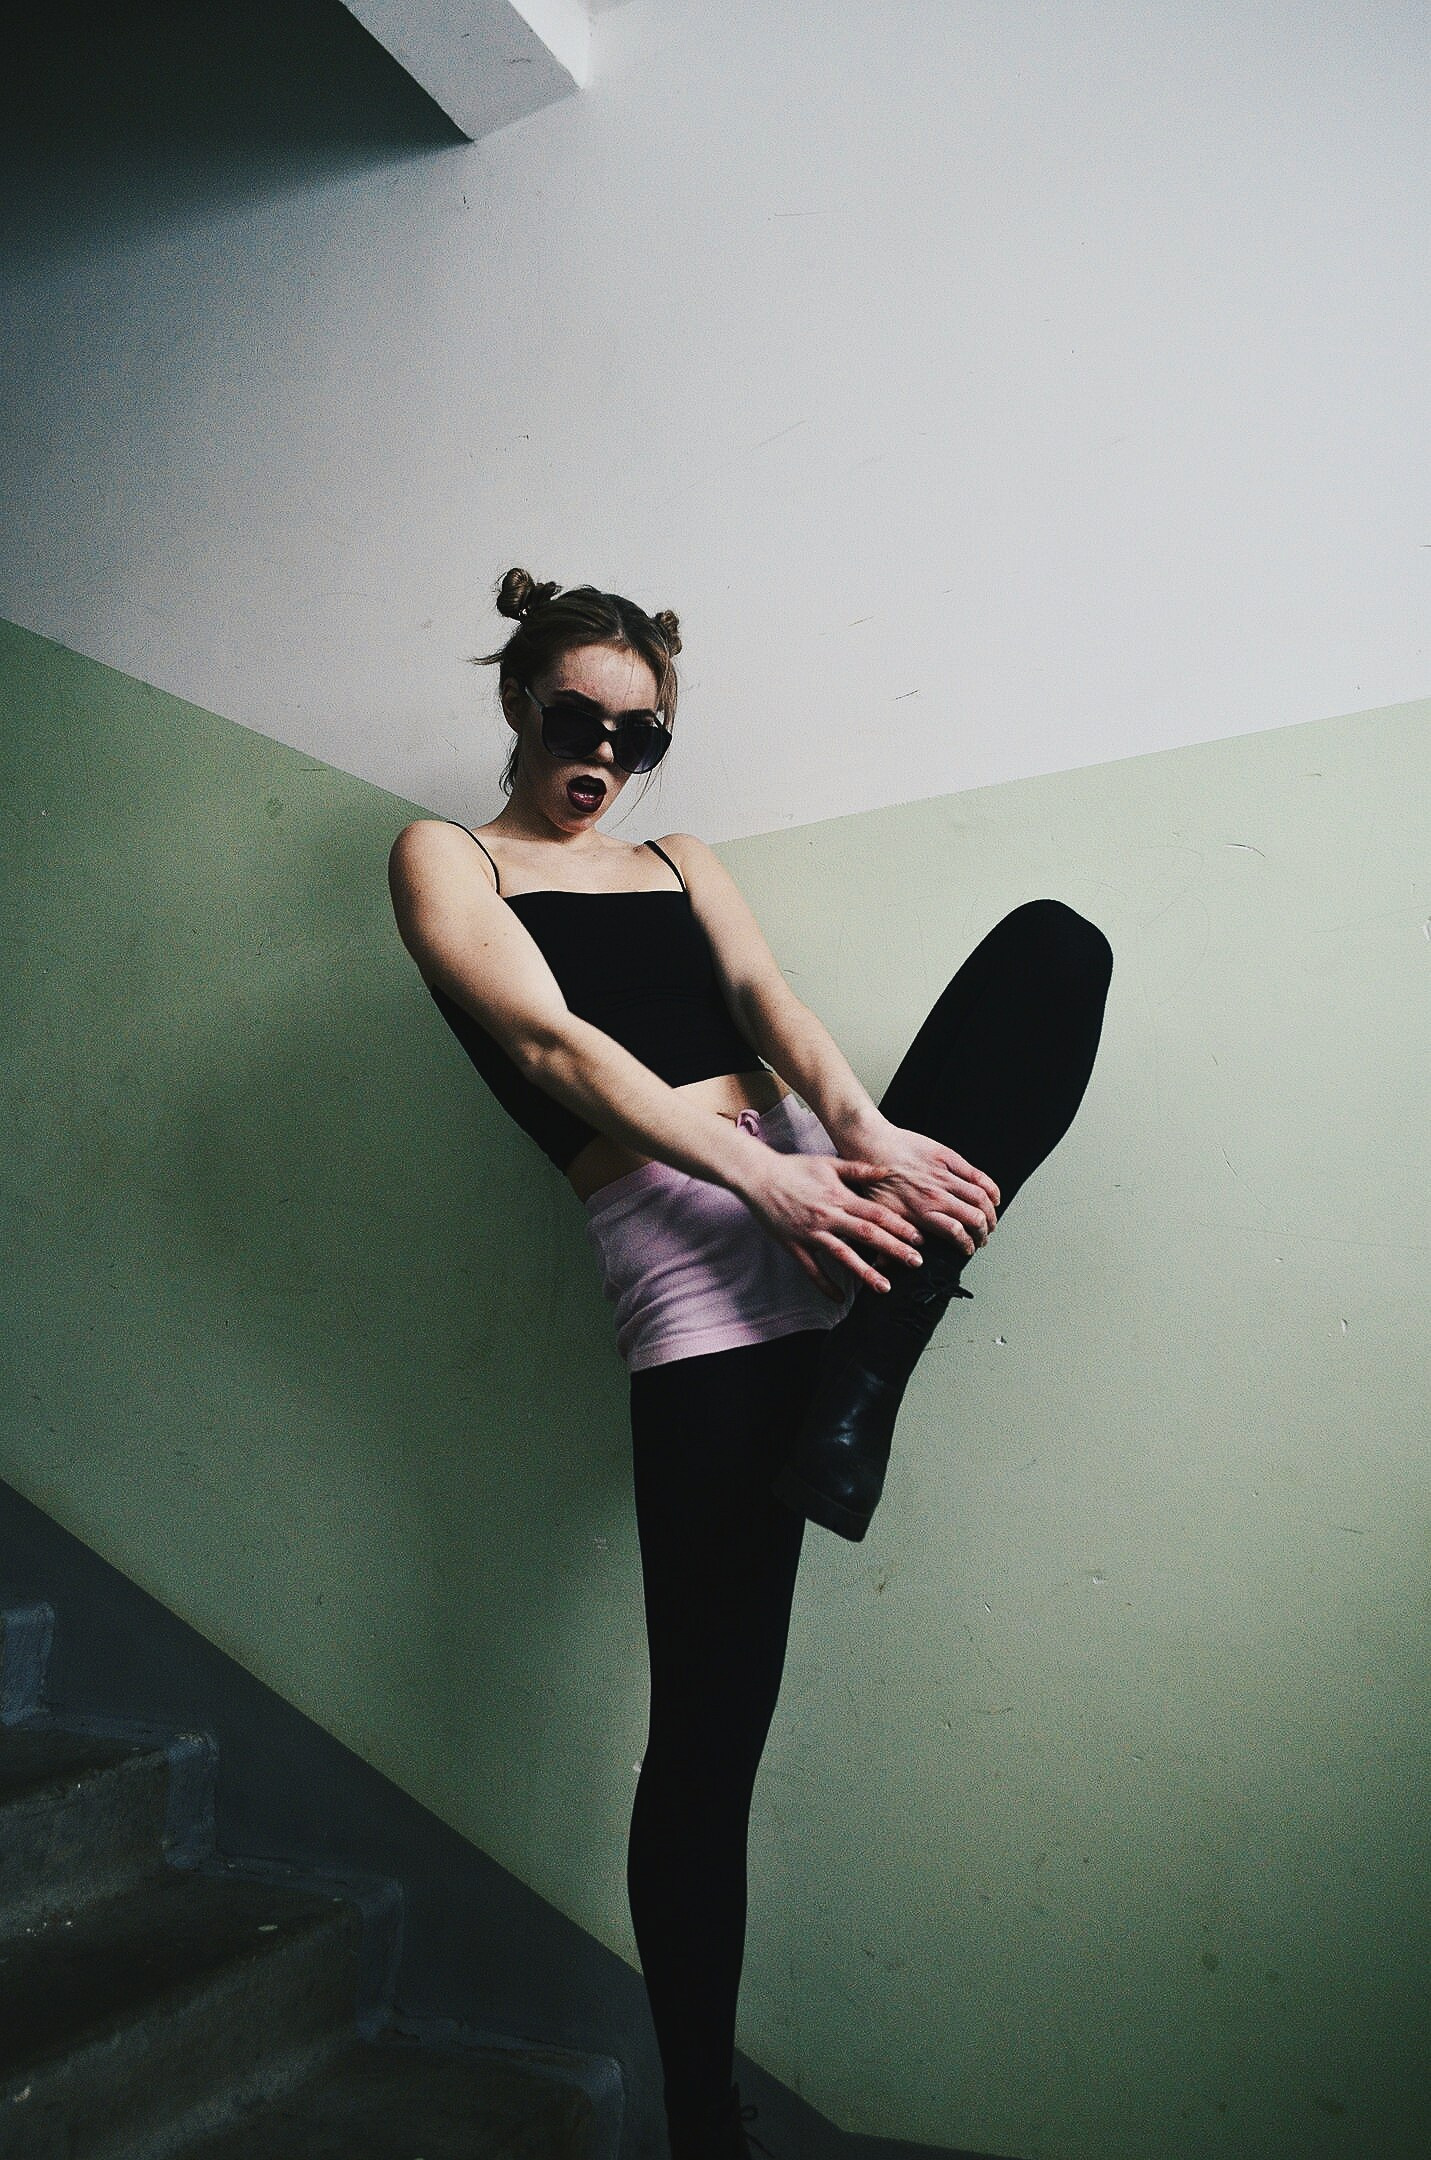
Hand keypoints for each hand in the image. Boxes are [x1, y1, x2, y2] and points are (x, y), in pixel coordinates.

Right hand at [735, 1147, 927, 1300]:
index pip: (876, 1213)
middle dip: (893, 1250)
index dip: (899, 1226)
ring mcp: (810, 1233)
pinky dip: (825, 1285)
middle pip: (866, 1235)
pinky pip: (812, 1270)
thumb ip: (859, 1170)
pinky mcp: (794, 1245)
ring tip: (885, 1287)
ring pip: (842, 1256)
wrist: (758, 1176)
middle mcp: (828, 1216)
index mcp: (839, 1197)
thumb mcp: (829, 1163)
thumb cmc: (794, 1168)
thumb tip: (886, 1171)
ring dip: (865, 1272)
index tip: (918, 1238)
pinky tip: (839, 1298)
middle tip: (915, 1263)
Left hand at [835, 1115, 1000, 1259]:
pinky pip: (978, 1176)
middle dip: (983, 1233)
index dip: (967, 1244)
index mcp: (921, 1212)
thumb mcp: (878, 1216)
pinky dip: (991, 1189)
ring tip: (990, 1221)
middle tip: (982, 1238)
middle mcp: (936, 1196)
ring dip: (990, 1214)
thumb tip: (890, 1265)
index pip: (957, 1233)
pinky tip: (994, 1198)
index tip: (968, 1249)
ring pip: (980, 1198)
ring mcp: (944, 1176)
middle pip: (974, 1218)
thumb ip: (890, 1240)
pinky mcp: (949, 1158)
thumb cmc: (873, 1180)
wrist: (871, 1145)